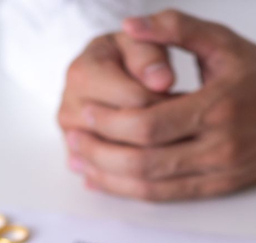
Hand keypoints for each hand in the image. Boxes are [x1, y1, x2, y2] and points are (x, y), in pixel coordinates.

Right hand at [57, 30, 173, 187]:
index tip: (186, 101)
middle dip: (162, 134)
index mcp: (82, 75)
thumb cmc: (128, 60)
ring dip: (152, 160)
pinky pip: (110, 182)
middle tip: (185, 129)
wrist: (104, 79)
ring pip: (119, 164)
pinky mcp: (78, 162)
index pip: (135, 100)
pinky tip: (162, 168)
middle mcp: (69, 110)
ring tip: (175, 146)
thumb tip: (162, 81)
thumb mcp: (141, 46)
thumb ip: (150, 56)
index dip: (167, 104)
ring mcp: (71, 140)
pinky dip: (137, 179)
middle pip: (125, 136)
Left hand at [59, 10, 255, 200]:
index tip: (85, 115)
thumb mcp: (223, 42)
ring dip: (111, 178)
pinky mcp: (216, 189)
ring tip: (82, 165)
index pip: (150, 125)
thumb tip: (129, 26)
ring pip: (152, 185)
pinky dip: (132, 192)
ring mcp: (217, 172)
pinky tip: (108, 183)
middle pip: (145, 160)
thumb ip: (176, 29)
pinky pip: (167, 197)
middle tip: (74, 142)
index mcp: (216, 106)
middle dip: (102, 153)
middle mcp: (217, 146)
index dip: (111, 123)